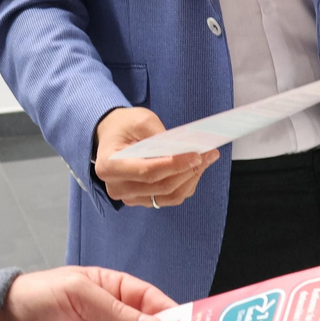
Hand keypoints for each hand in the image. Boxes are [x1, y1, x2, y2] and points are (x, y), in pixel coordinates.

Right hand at [93, 107, 219, 207]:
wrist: (112, 136)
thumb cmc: (124, 126)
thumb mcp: (141, 120)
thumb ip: (160, 135)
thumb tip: (186, 149)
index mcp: (110, 166)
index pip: (147, 172)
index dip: (175, 165)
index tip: (197, 155)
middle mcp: (117, 187)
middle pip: (161, 186)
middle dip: (189, 171)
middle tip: (209, 154)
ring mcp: (130, 197)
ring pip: (168, 196)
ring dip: (191, 178)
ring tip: (206, 160)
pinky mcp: (142, 200)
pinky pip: (169, 198)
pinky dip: (186, 184)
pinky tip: (195, 168)